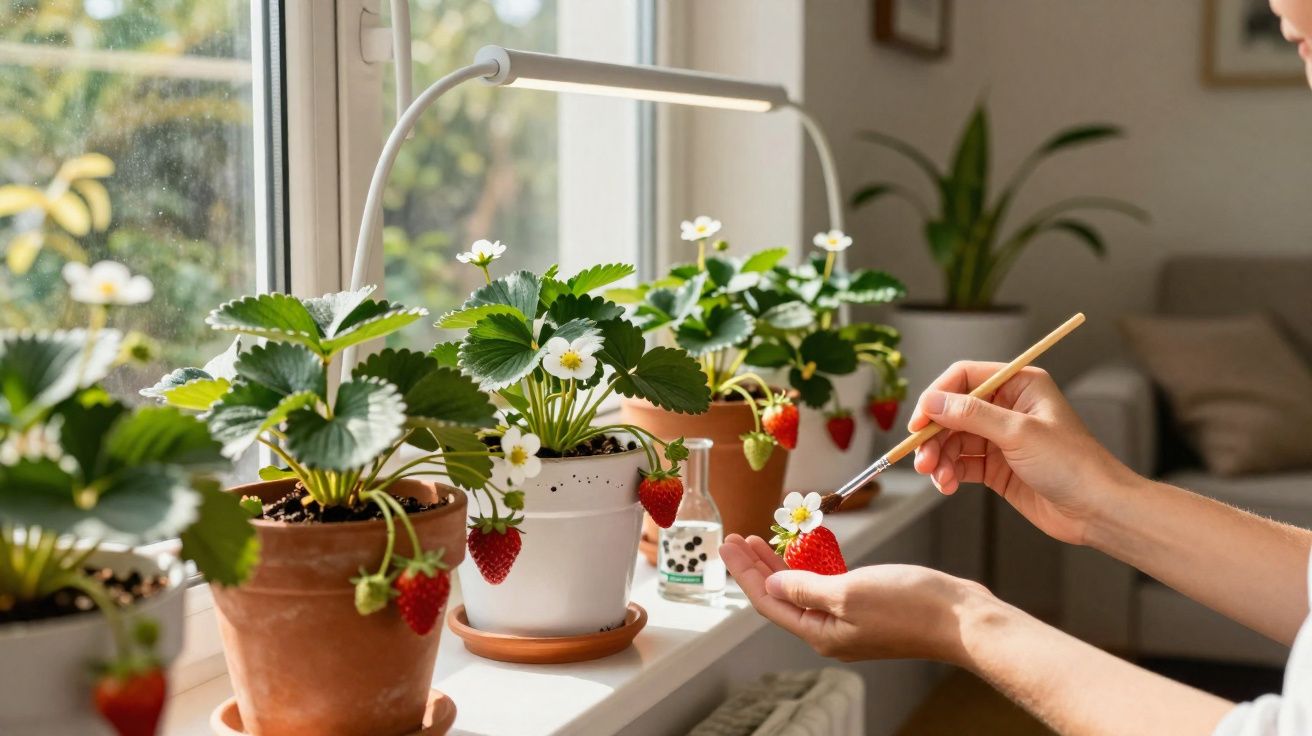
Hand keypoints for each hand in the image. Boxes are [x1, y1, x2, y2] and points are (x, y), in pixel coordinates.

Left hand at [719, 534, 990, 664]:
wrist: (962, 618)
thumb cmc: (910, 605)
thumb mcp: (848, 591)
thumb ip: (806, 588)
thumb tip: (774, 584)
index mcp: (821, 633)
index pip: (769, 601)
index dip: (745, 572)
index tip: (727, 544)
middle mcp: (831, 630)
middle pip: (781, 595)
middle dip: (756, 566)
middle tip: (736, 537)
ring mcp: (852, 620)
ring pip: (803, 589)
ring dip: (781, 563)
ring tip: (760, 539)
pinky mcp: (870, 606)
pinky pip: (828, 585)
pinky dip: (812, 566)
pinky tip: (806, 549)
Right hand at [908, 361, 1134, 545]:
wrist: (1097, 510)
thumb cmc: (1074, 464)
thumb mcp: (1019, 433)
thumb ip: (972, 415)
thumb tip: (932, 402)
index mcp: (1019, 385)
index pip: (965, 378)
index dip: (937, 397)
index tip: (919, 421)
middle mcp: (1007, 407)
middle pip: (952, 411)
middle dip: (934, 435)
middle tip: (921, 456)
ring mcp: (1000, 438)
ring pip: (952, 440)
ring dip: (938, 457)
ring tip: (936, 475)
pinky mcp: (996, 467)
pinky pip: (960, 463)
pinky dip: (948, 473)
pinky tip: (947, 485)